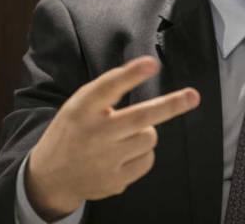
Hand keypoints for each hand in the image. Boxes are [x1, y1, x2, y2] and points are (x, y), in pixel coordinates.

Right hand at [24, 57, 199, 219]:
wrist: (50, 177)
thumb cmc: (74, 131)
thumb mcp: (78, 106)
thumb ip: (105, 93)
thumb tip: (145, 73)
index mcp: (82, 108)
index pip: (109, 87)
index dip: (132, 74)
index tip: (151, 63)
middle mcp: (94, 133)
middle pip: (141, 117)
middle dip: (171, 105)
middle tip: (193, 96)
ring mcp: (104, 159)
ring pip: (149, 136)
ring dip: (146, 131)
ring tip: (125, 135)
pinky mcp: (114, 180)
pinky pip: (147, 159)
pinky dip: (143, 153)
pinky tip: (124, 154)